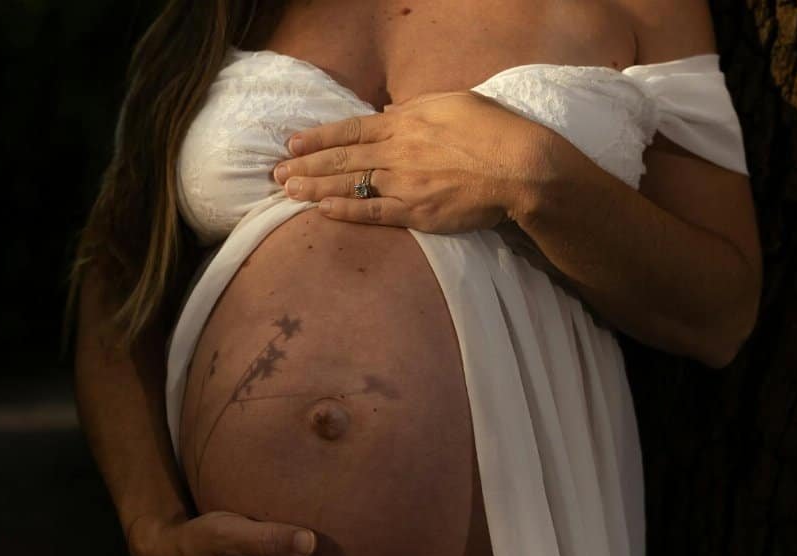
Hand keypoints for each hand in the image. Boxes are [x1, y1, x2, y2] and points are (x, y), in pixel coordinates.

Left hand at [272, 91, 549, 232]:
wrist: (520, 167)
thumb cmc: (494, 131)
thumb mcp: (454, 102)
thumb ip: (416, 106)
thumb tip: (388, 110)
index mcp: (406, 122)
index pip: (351, 129)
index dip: (318, 137)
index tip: (292, 143)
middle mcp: (398, 151)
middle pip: (342, 158)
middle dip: (305, 165)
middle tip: (275, 173)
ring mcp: (404, 182)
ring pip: (349, 184)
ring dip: (314, 188)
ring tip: (286, 191)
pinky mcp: (416, 211)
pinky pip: (372, 212)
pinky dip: (344, 210)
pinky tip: (321, 211)